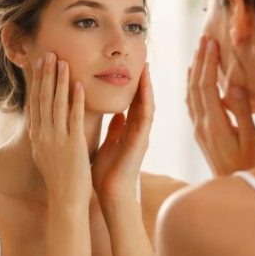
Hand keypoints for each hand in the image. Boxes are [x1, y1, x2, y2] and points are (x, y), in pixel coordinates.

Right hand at [27, 52, 91, 208]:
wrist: (65, 199)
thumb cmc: (59, 179)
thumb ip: (44, 136)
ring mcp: (57, 139)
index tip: (38, 65)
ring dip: (59, 81)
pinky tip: (78, 85)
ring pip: (57, 103)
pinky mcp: (73, 144)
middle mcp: (43, 135)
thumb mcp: (45, 155)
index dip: (37, 82)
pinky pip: (74, 117)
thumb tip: (39, 123)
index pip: (35, 103)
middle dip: (46, 75)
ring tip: (62, 61)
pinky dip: (75, 100)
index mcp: (38, 136)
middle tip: (48, 54)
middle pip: (43, 99)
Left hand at [92, 65, 154, 203]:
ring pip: (147, 105)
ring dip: (147, 87)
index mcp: (129, 131)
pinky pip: (145, 117)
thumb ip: (114, 130)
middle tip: (143, 60)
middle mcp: (138, 131)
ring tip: (146, 67)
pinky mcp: (141, 141)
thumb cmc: (107, 174)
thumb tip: (117, 113)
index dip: (133, 85)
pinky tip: (145, 87)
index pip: (132, 103)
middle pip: (142, 101)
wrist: (111, 195)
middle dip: (143, 81)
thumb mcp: (109, 145)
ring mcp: (142, 136)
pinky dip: (145, 101)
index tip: (131, 67)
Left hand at [187, 37, 254, 176]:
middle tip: (204, 40)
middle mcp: (203, 126)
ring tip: (199, 54)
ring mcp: (200, 131)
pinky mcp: (202, 135)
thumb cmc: (251, 168)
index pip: (207, 87)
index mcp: (215, 125)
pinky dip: (193, 88)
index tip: (211, 43)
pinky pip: (192, 105)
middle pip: (195, 87)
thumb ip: (243, 113)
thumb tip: (235, 86)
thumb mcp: (252, 141)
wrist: (237, 192)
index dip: (208, 63)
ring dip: (194, 73)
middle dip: (200, 62)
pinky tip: (195, 80)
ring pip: (191, 95)